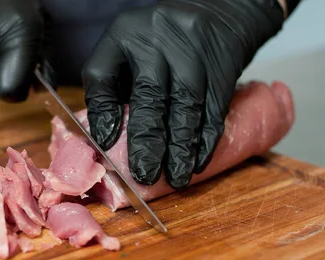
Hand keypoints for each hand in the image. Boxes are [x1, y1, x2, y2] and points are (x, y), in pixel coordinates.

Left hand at [82, 0, 284, 187]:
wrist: (221, 10)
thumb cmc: (161, 42)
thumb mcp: (128, 49)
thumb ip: (115, 87)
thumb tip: (105, 141)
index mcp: (123, 36)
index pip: (102, 74)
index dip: (102, 111)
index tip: (103, 142)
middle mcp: (156, 41)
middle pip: (149, 95)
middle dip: (146, 141)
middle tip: (143, 175)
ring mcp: (193, 52)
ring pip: (185, 106)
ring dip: (180, 149)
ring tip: (174, 179)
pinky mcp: (222, 66)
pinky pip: (214, 109)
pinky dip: (206, 141)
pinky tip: (197, 163)